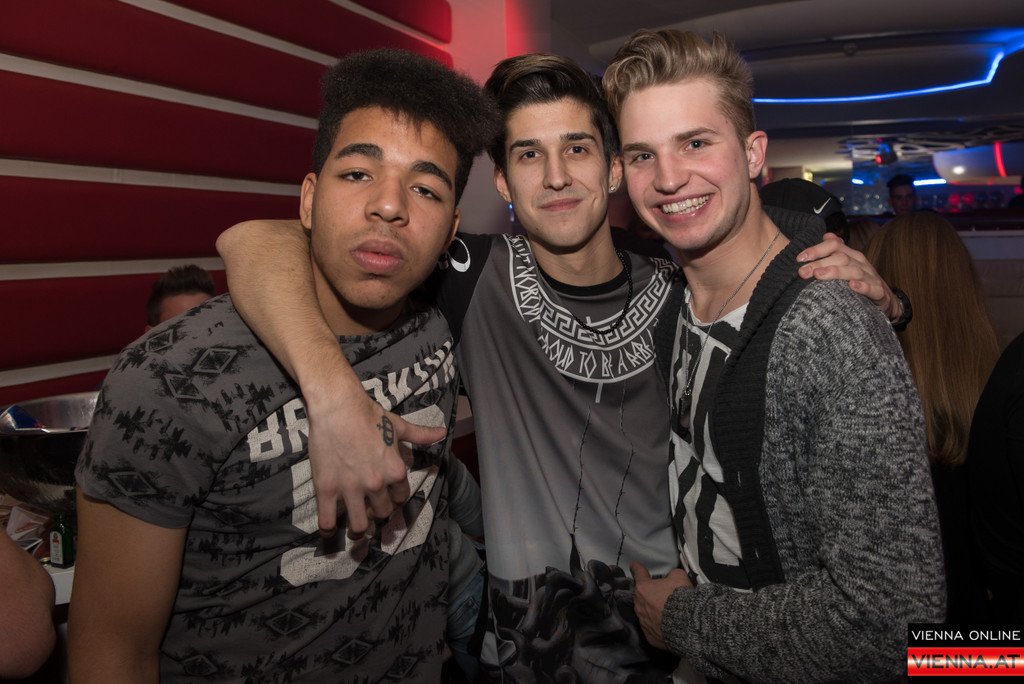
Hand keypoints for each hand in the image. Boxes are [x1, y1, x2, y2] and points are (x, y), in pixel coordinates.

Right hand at [305, 386, 445, 536]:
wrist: (338, 407)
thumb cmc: (369, 414)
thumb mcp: (399, 425)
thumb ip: (420, 435)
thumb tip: (442, 432)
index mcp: (395, 471)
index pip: (401, 498)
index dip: (395, 498)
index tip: (388, 497)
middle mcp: (376, 484)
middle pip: (382, 513)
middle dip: (378, 513)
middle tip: (370, 510)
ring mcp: (350, 489)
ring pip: (359, 525)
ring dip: (359, 531)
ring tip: (356, 530)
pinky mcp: (327, 489)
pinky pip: (328, 520)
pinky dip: (329, 530)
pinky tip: (330, 530)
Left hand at [631, 562, 692, 650]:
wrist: (687, 625)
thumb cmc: (681, 598)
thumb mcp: (679, 576)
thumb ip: (671, 575)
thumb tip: (671, 579)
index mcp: (643, 588)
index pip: (638, 573)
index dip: (637, 568)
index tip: (634, 566)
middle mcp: (639, 605)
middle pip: (642, 596)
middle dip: (650, 594)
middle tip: (663, 594)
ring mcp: (643, 622)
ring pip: (645, 613)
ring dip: (653, 611)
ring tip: (668, 612)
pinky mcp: (650, 637)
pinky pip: (652, 628)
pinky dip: (658, 626)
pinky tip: (668, 625)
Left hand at [796, 233, 901, 320]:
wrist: (884, 298)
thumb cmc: (860, 280)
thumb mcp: (847, 264)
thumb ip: (835, 252)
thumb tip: (826, 235)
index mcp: (851, 255)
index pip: (834, 245)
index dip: (817, 249)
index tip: (799, 258)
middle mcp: (860, 263)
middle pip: (840, 258)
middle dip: (819, 263)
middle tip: (802, 272)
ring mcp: (871, 277)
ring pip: (854, 271)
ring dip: (835, 272)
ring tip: (818, 275)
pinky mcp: (879, 292)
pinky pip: (872, 289)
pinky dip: (863, 287)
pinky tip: (852, 286)